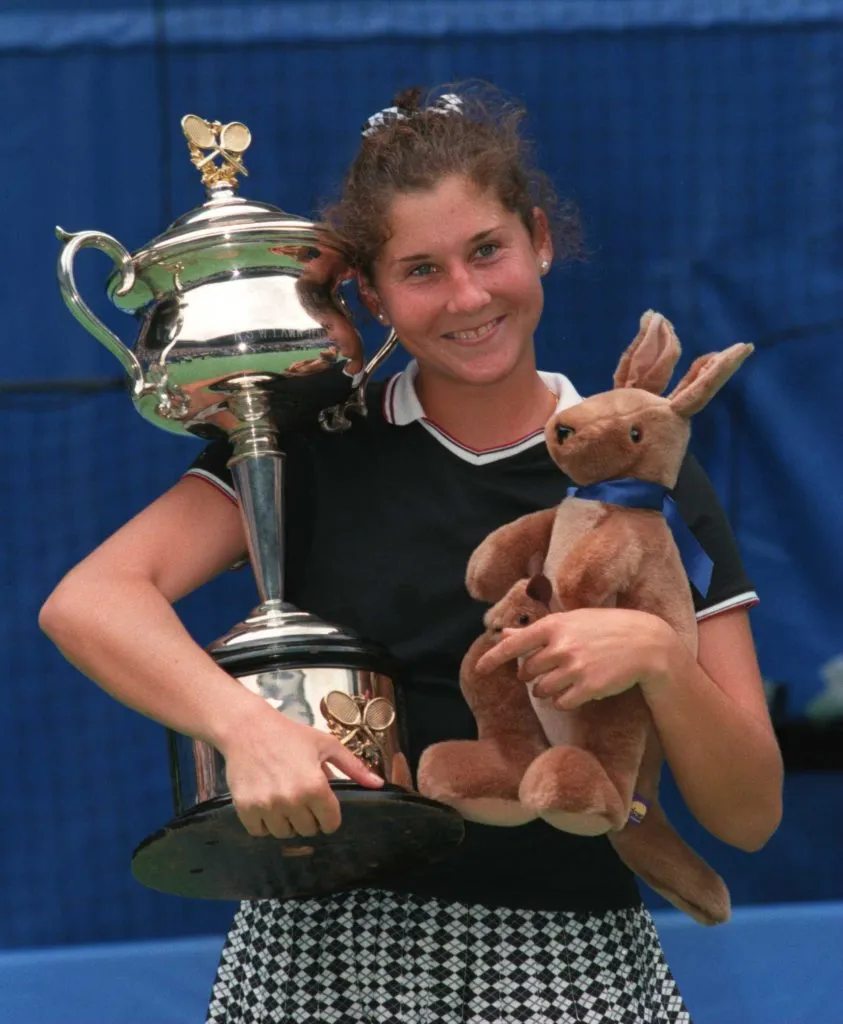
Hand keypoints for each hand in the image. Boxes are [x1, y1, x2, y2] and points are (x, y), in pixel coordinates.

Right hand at [218, 702, 382, 838]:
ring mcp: (267, 806)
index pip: (330, 823)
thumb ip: (354, 767)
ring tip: (284, 800)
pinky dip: (264, 823)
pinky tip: (267, 804)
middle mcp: (291, 800)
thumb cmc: (290, 735)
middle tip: (302, 799)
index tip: (323, 806)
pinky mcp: (245, 809)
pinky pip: (260, 831)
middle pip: (308, 830)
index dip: (329, 815)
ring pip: (284, 833)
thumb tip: (378, 784)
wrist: (248, 728)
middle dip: (309, 818)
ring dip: (287, 822)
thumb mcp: (326, 745)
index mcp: (315, 786)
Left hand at [474, 608, 672, 709]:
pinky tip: (578, 689)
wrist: (646, 643)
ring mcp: (574, 668)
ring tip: (568, 678)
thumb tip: (503, 634)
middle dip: (532, 675)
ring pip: (541, 690)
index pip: (514, 644)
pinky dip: (563, 700)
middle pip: (527, 672)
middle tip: (553, 668)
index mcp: (554, 626)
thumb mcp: (571, 621)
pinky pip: (559, 702)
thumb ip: (536, 631)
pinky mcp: (587, 688)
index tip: (480, 670)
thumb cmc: (605, 628)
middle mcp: (560, 646)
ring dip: (547, 689)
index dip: (494, 658)